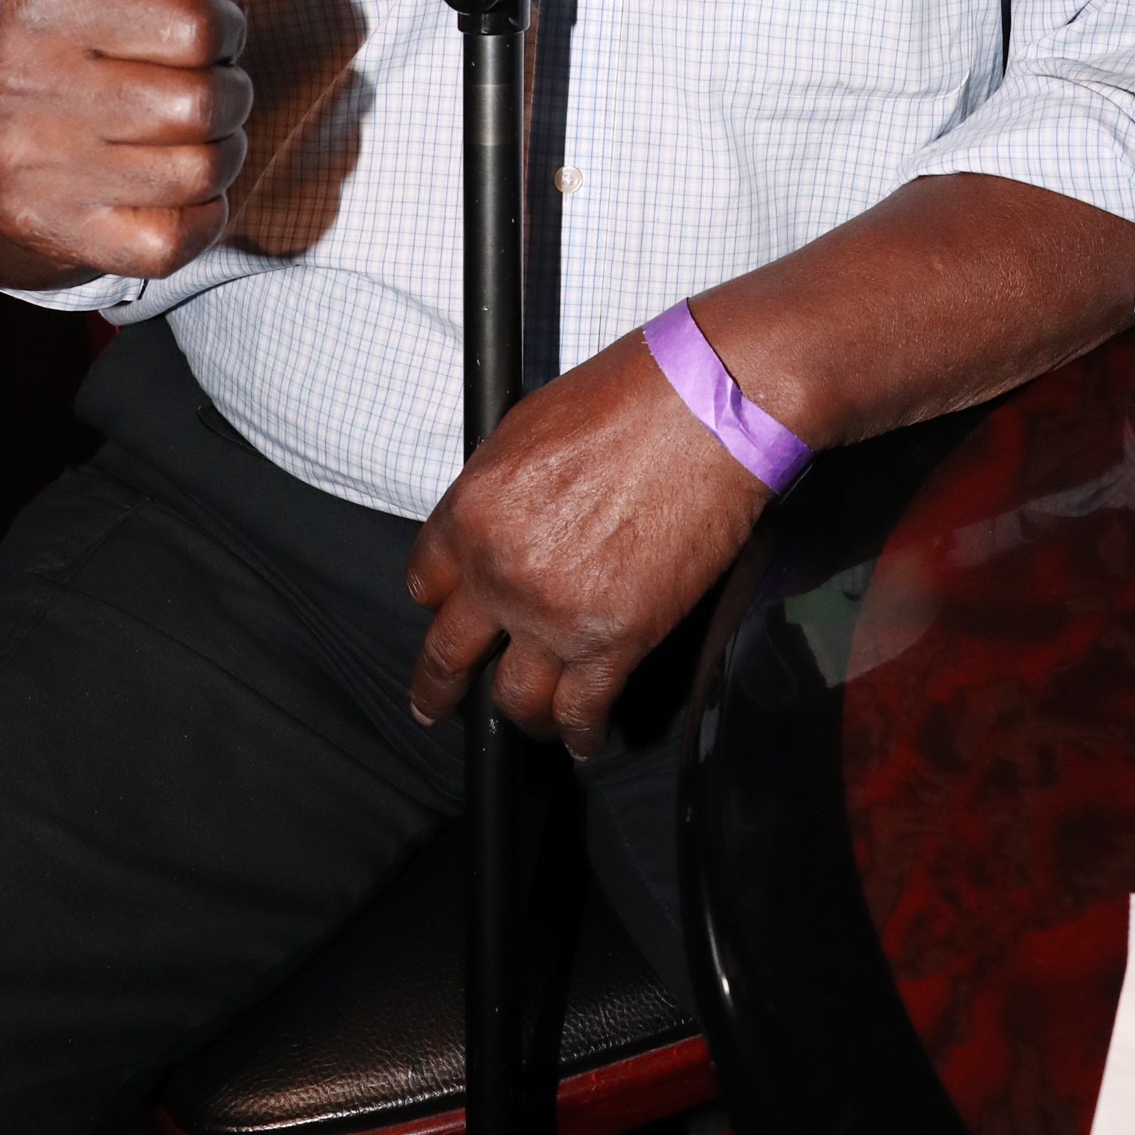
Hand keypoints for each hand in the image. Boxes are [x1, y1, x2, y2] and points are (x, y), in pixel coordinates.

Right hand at [0, 0, 251, 280]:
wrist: (8, 139)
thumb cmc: (98, 23)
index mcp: (41, 1)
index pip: (201, 26)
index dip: (215, 27)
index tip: (183, 26)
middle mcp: (20, 84)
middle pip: (206, 105)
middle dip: (220, 94)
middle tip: (177, 83)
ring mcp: (31, 166)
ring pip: (200, 172)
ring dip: (213, 154)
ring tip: (169, 132)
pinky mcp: (52, 234)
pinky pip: (180, 238)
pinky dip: (197, 213)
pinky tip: (160, 183)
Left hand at [405, 330, 767, 757]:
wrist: (710, 406)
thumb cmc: (632, 395)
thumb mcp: (528, 425)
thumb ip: (498, 489)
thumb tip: (498, 524)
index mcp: (473, 509)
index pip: (425, 580)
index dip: (437, 602)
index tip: (445, 614)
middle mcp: (501, 570)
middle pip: (450, 652)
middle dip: (439, 687)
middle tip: (436, 704)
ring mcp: (555, 613)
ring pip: (515, 698)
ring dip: (520, 715)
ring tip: (529, 722)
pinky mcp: (616, 639)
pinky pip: (582, 710)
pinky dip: (580, 734)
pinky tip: (583, 739)